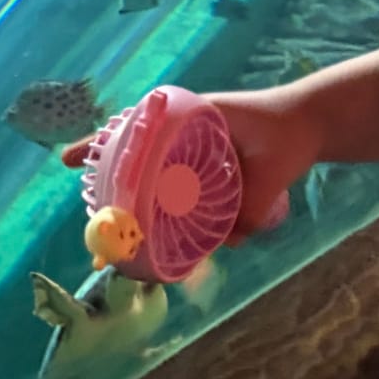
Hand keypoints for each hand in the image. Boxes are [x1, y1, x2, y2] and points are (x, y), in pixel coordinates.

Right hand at [61, 84, 316, 241]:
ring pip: (163, 196)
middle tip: (106, 238)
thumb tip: (231, 242)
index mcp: (187, 121)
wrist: (311, 125)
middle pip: (137, 169)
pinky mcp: (210, 185)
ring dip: (157, 223)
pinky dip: (189, 232)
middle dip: (119, 200)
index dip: (97, 146)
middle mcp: (183, 142)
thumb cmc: (285, 133)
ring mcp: (194, 165)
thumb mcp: (271, 167)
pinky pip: (190, 210)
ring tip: (154, 257)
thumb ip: (254, 206)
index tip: (68, 161)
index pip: (132, 130)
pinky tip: (190, 257)